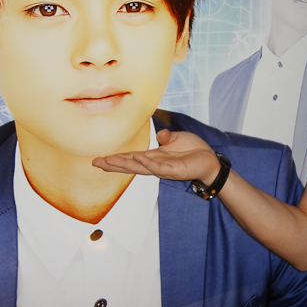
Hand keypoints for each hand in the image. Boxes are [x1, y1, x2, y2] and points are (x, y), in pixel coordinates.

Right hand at [92, 129, 220, 184]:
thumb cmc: (193, 150)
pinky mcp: (173, 171)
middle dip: (113, 164)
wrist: (210, 160)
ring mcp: (163, 169)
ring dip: (125, 164)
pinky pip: (157, 167)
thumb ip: (166, 137)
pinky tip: (137, 158)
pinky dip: (147, 163)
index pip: (131, 158)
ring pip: (140, 168)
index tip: (100, 159)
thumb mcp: (177, 139)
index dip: (117, 158)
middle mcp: (155, 165)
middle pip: (130, 165)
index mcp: (154, 157)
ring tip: (109, 161)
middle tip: (96, 163)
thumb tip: (159, 135)